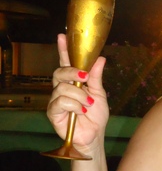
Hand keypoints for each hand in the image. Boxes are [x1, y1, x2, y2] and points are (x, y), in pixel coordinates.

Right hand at [46, 33, 109, 149]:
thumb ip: (96, 77)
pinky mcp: (53, 112)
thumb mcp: (99, 93)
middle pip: (60, 72)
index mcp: (73, 82)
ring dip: (79, 95)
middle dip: (73, 72)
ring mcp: (56, 100)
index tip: (62, 36)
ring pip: (62, 88)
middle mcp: (62, 88)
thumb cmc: (96, 115)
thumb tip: (100, 58)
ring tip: (88, 105)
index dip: (63, 50)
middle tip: (85, 77)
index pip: (66, 63)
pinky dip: (74, 105)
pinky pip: (60, 102)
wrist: (95, 134)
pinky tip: (81, 111)